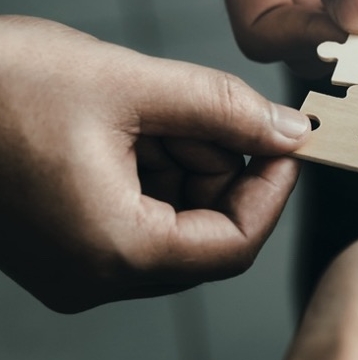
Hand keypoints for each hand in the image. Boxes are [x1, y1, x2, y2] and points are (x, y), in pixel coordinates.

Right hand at [0, 16, 309, 311]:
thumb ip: (224, 110)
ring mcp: (77, 261)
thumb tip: (290, 130)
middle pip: (207, 232)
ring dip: (186, 159)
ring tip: (152, 108)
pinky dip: (154, 164)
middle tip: (208, 110)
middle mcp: (96, 274)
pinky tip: (130, 122)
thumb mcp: (130, 84)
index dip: (272, 190)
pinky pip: (138, 210)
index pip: (235, 245)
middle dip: (223, 165)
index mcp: (114, 252)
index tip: (287, 141)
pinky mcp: (65, 238)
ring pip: (176, 218)